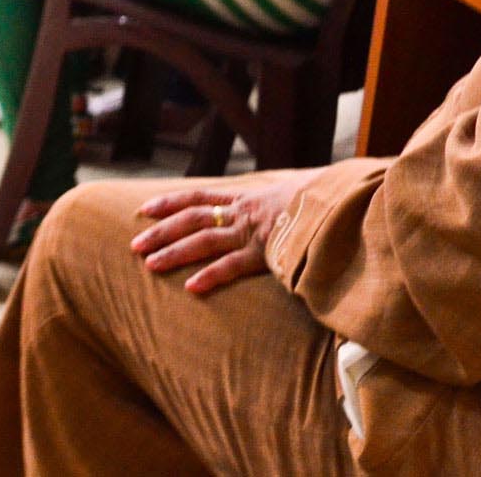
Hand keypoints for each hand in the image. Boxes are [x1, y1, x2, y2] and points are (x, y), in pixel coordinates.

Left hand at [130, 175, 313, 292]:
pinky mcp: (268, 253)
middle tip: (134, 244)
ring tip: (149, 265)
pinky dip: (211, 276)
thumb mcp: (298, 191)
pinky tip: (191, 288)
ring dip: (175, 253)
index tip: (143, 209)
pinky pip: (233, 266)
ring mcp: (254, 232)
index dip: (170, 202)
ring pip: (204, 241)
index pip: (200, 196)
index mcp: (249, 196)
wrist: (346, 200)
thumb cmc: (328, 197)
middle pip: (193, 218)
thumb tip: (283, 203)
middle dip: (161, 231)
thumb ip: (282, 200)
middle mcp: (245, 212)